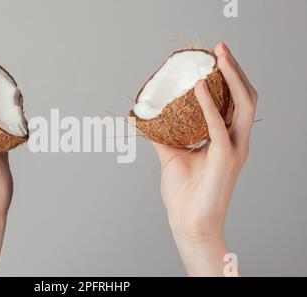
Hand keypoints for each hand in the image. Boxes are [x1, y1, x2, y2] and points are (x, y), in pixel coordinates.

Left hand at [154, 43, 257, 275]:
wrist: (188, 223)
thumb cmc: (184, 193)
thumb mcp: (170, 155)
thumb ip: (162, 134)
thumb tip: (143, 117)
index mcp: (226, 139)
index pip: (233, 101)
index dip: (227, 78)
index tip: (213, 57)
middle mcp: (235, 141)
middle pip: (244, 96)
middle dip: (234, 70)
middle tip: (220, 48)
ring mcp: (234, 149)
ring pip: (243, 105)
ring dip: (232, 78)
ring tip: (219, 57)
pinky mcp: (225, 159)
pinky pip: (219, 126)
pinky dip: (210, 105)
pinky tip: (200, 87)